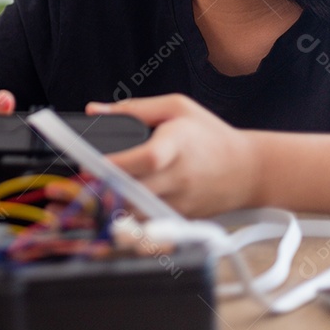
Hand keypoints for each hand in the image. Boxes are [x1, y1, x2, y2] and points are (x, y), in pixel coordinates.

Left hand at [86, 94, 258, 216]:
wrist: (250, 170)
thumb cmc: (210, 135)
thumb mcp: (177, 108)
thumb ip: (134, 108)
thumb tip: (93, 110)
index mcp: (176, 145)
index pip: (147, 158)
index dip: (118, 162)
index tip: (92, 162)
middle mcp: (178, 177)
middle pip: (134, 190)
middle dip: (102, 187)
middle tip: (78, 182)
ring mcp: (180, 201)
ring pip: (136, 212)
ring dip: (112, 205)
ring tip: (92, 195)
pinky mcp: (181, 218)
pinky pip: (147, 222)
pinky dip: (129, 215)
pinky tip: (116, 206)